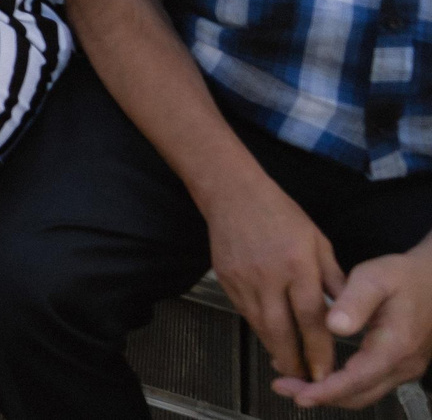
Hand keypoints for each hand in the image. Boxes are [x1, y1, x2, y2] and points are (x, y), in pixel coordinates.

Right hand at [205, 179, 345, 387]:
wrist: (231, 193)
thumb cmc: (279, 213)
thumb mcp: (317, 241)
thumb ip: (333, 278)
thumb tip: (347, 312)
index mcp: (298, 265)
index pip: (311, 318)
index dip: (319, 349)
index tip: (326, 371)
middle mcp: (269, 276)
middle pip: (281, 330)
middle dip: (294, 360)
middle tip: (306, 379)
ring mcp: (243, 279)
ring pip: (260, 326)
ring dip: (275, 349)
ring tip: (289, 364)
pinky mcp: (226, 280)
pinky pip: (244, 312)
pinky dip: (258, 329)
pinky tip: (269, 336)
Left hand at [274, 247, 431, 407]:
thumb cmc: (402, 276)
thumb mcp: (375, 278)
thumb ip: (355, 302)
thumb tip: (334, 326)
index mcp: (395, 346)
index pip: (358, 379)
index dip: (326, 391)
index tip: (298, 394)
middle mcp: (402, 365)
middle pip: (358, 395)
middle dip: (320, 396)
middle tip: (283, 387)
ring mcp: (403, 369)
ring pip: (364, 394)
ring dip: (330, 393)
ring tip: (293, 382)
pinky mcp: (399, 366)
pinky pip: (369, 384)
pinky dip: (342, 385)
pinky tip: (319, 373)